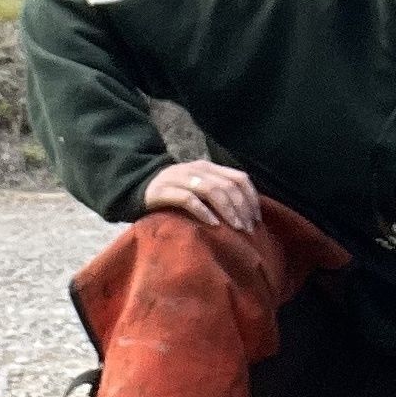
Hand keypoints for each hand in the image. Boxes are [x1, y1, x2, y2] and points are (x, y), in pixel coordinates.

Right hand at [142, 158, 261, 232]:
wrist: (139, 189)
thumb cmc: (176, 194)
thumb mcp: (200, 188)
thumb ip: (219, 193)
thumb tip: (248, 213)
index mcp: (209, 167)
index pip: (239, 177)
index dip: (251, 198)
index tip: (256, 219)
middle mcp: (196, 169)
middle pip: (227, 185)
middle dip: (241, 208)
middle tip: (247, 229)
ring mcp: (179, 178)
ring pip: (211, 190)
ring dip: (227, 210)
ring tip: (235, 228)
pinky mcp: (164, 191)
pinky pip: (188, 199)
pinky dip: (203, 211)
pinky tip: (213, 224)